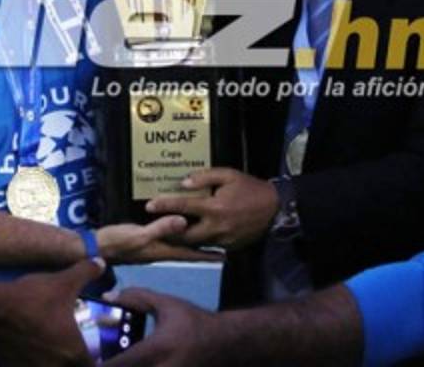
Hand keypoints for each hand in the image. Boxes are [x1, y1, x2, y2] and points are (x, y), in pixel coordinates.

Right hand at [0, 259, 104, 366]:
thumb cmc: (34, 299)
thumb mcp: (64, 281)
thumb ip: (86, 272)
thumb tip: (100, 263)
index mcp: (73, 353)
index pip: (91, 365)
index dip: (91, 356)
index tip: (88, 346)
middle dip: (71, 358)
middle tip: (69, 343)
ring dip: (51, 360)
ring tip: (49, 344)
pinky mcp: (14, 366)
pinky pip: (29, 366)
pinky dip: (31, 359)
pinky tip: (29, 345)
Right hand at [96, 215, 219, 264]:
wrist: (97, 247)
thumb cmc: (117, 242)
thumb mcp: (139, 235)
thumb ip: (161, 228)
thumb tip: (184, 221)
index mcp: (164, 251)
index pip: (191, 254)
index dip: (207, 255)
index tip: (225, 255)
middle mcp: (162, 250)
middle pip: (188, 250)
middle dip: (205, 248)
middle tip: (222, 244)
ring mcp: (153, 246)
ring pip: (179, 244)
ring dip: (193, 240)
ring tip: (206, 235)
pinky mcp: (145, 240)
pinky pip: (167, 238)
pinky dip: (177, 233)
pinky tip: (178, 226)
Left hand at [104, 288, 223, 366]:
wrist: (226, 343)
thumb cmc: (192, 322)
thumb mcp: (166, 305)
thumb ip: (137, 299)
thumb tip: (107, 297)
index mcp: (157, 348)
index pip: (121, 364)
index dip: (101, 366)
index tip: (88, 362)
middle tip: (98, 363)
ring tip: (121, 363)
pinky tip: (135, 366)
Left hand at [145, 168, 277, 249]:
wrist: (275, 209)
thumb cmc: (250, 188)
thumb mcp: (229, 175)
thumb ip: (205, 178)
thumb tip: (184, 183)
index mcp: (214, 207)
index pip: (183, 206)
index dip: (164, 205)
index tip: (149, 205)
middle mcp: (216, 227)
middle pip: (184, 235)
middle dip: (168, 232)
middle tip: (154, 227)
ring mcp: (222, 240)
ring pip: (195, 243)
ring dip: (182, 239)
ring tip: (168, 233)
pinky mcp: (229, 247)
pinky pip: (208, 245)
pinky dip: (199, 241)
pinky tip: (191, 236)